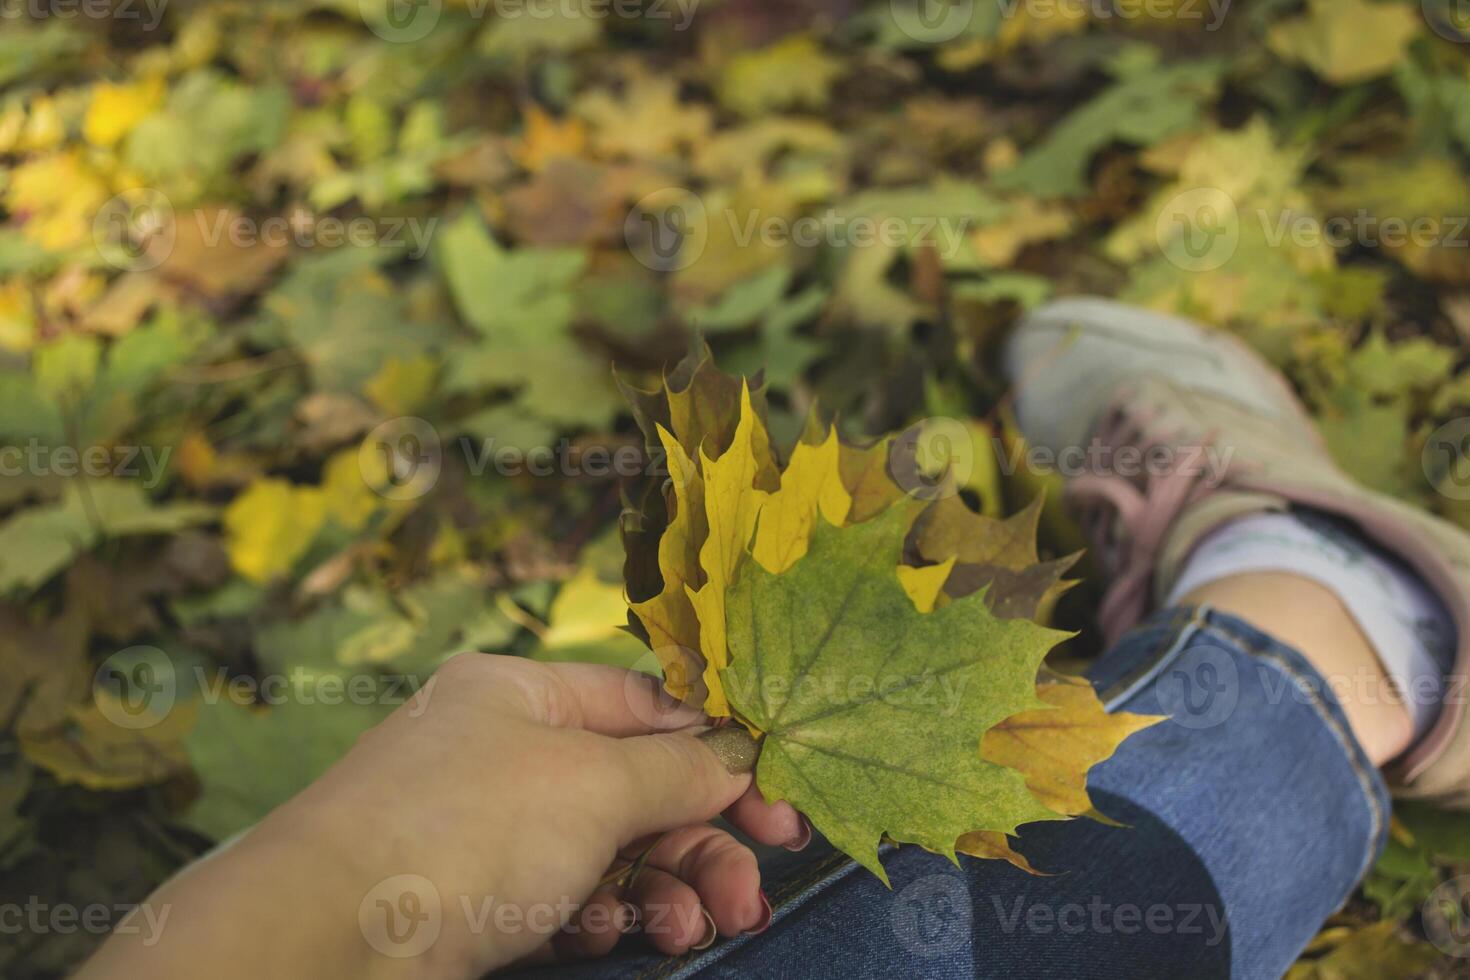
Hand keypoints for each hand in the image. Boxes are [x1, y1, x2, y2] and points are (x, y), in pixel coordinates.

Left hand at [80, 655, 808, 979]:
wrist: (327, 944)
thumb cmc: (467, 831)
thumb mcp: (591, 786)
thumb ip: (676, 773)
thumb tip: (737, 757)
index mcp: (520, 694)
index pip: (640, 705)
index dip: (714, 745)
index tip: (777, 790)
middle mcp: (503, 753)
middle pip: (632, 785)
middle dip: (702, 837)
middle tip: (758, 888)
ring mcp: (486, 830)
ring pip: (605, 849)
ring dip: (666, 887)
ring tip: (700, 926)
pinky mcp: (473, 902)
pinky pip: (564, 896)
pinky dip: (604, 915)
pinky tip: (617, 938)